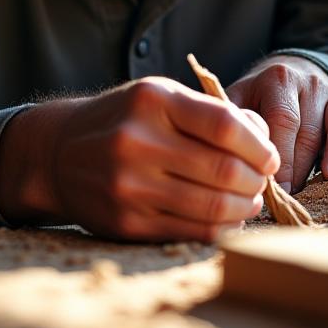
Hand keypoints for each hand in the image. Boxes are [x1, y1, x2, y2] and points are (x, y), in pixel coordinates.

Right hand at [0, 78, 278, 241]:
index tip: (269, 156)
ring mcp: (129, 185)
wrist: (59, 152)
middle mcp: (137, 141)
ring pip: (212, 207)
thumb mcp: (160, 97)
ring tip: (249, 200)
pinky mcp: (126, 222)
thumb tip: (263, 138)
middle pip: (223, 170)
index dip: (259, 145)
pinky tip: (226, 218)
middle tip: (262, 180)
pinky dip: (220, 228)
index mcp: (152, 101)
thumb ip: (210, 113)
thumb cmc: (124, 118)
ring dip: (244, 207)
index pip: (224, 125)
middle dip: (256, 180)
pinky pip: (191, 231)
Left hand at [227, 55, 327, 192]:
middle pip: (310, 130)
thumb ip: (233, 120)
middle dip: (301, 167)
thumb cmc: (256, 99)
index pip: (283, 118)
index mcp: (278, 80)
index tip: (273, 187)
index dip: (280, 155)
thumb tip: (229, 156)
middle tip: (293, 197)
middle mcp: (310, 84)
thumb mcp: (238, 98)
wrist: (287, 77)